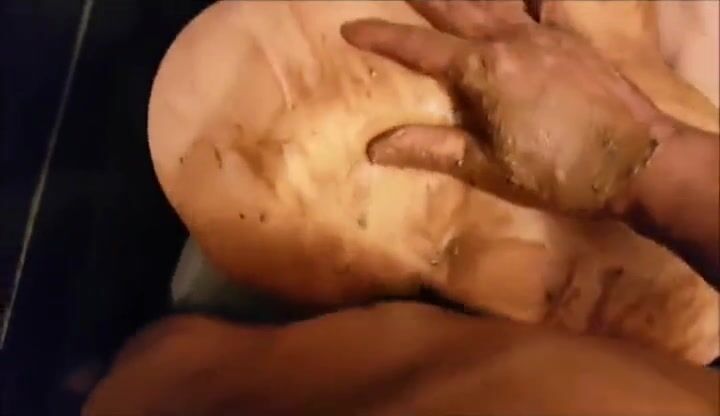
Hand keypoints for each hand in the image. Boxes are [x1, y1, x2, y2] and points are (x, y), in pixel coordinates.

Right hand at [342, 1, 662, 213]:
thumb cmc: (557, 172)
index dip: (383, 37)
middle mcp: (511, 41)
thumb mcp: (486, 166)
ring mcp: (545, 36)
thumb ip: (430, 149)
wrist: (637, 162)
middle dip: (421, 1)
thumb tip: (374, 147)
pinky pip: (543, 6)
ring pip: (495, 1)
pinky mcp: (572, 40)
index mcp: (483, 71)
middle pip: (455, 10)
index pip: (420, 49)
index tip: (351, 27)